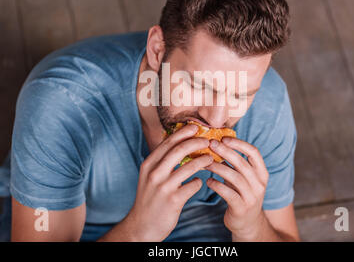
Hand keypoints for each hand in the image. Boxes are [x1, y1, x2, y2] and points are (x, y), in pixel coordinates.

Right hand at [124, 124, 212, 240]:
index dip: (183, 133)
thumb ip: (161, 161)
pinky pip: (193, 186)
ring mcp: (164, 187)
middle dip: (196, 142)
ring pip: (190, 167)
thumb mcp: (149, 176)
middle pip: (179, 150)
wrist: (141, 226)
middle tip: (208, 141)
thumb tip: (180, 143)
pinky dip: (199, 182)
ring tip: (211, 159)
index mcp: (148, 164)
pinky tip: (199, 183)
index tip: (195, 127)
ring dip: (203, 161)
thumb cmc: (150, 198)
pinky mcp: (173, 200)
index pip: (168, 142)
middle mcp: (154, 173)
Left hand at [205, 137, 268, 238]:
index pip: (254, 153)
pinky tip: (208, 181)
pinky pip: (228, 193)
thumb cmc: (241, 194)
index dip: (239, 143)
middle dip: (225, 151)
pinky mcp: (242, 208)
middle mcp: (259, 184)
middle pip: (242, 163)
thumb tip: (217, 143)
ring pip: (235, 177)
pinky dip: (217, 185)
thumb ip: (235, 163)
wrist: (248, 223)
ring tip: (205, 163)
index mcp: (262, 173)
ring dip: (218, 167)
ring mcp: (252, 197)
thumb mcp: (243, 178)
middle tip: (211, 144)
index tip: (223, 138)